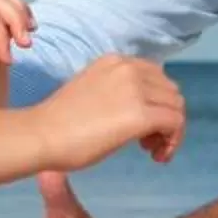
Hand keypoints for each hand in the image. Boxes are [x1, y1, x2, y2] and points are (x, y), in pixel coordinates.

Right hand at [29, 55, 183, 169]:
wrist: (40, 135)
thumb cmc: (58, 123)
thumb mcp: (92, 92)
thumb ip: (116, 92)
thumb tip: (137, 109)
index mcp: (115, 61)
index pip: (155, 77)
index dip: (155, 102)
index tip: (142, 126)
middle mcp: (129, 68)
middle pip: (169, 91)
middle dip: (164, 116)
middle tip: (146, 142)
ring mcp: (136, 89)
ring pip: (176, 107)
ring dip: (170, 131)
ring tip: (150, 150)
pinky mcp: (141, 114)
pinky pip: (176, 123)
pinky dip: (173, 141)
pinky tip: (157, 156)